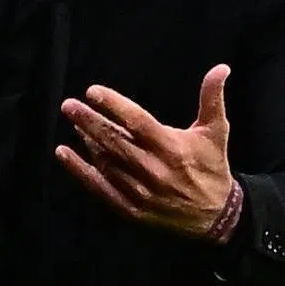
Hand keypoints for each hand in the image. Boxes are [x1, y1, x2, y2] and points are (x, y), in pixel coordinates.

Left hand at [55, 64, 233, 238]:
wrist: (216, 218)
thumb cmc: (212, 167)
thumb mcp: (216, 131)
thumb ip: (212, 98)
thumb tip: (221, 68)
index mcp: (172, 148)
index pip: (137, 122)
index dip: (114, 105)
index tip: (93, 91)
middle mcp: (154, 169)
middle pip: (115, 141)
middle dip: (89, 121)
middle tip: (69, 105)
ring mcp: (140, 191)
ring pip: (106, 162)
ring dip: (87, 141)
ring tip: (74, 122)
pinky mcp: (131, 208)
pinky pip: (100, 187)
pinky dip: (80, 170)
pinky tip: (63, 153)